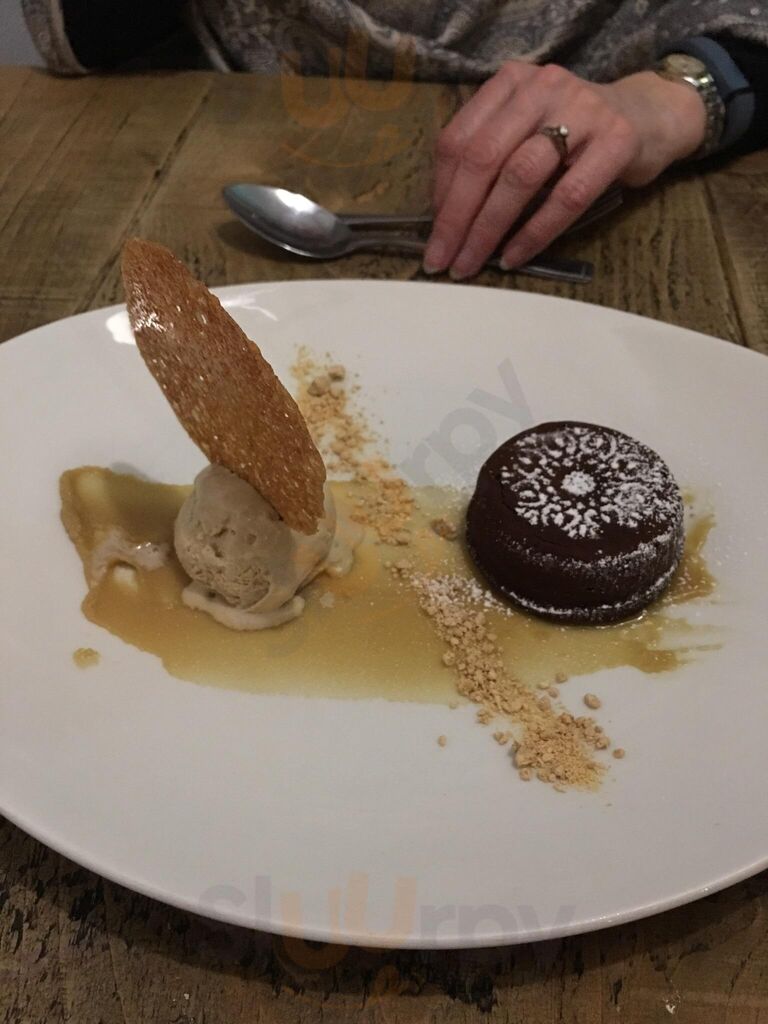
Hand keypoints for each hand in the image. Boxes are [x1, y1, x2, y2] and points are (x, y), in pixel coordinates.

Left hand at [424, 64, 706, 278]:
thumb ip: (490, 156)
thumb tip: (446, 217)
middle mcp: (541, 88)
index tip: (434, 235)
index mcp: (510, 83)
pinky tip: (515, 256)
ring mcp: (581, 110)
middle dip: (457, 217)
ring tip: (472, 263)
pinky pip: (566, 196)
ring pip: (519, 176)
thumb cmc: (575, 134)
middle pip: (483, 157)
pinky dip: (535, 233)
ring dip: (488, 228)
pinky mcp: (616, 141)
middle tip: (443, 259)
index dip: (441, 193)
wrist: (649, 117)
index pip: (458, 139)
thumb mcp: (526, 130)